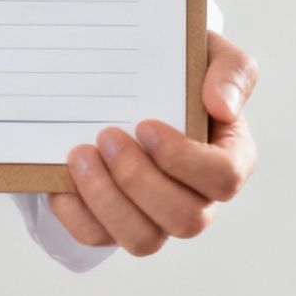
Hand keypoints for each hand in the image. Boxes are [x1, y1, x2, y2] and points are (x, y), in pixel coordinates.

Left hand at [49, 30, 258, 255]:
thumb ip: (232, 72)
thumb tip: (223, 108)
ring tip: (80, 156)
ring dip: (106, 200)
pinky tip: (63, 177)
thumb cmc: (182, 71)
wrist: (138, 79)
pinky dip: (76, 212)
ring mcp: (159, 218)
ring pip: (142, 240)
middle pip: (185, 219)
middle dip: (138, 180)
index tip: (145, 125)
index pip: (224, 178)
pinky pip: (98, 237)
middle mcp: (201, 199)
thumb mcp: (213, 55)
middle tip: (105, 136)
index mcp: (230, 159)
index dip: (184, 160)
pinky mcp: (119, 225)